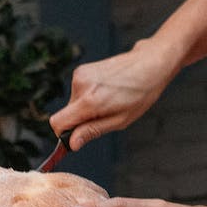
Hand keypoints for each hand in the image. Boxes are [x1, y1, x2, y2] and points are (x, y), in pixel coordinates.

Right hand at [49, 41, 176, 150]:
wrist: (149, 63)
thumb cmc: (141, 93)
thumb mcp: (121, 120)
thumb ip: (92, 131)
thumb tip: (72, 143)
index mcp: (90, 101)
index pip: (57, 123)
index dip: (63, 135)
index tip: (75, 138)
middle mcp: (80, 86)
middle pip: (66, 113)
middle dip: (81, 120)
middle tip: (106, 114)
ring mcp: (79, 75)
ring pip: (73, 103)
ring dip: (86, 107)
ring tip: (109, 99)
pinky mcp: (81, 69)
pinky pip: (78, 92)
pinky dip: (88, 96)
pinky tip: (107, 90)